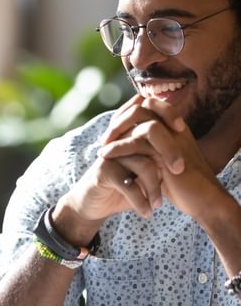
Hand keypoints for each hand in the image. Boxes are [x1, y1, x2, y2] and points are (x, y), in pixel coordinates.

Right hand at [54, 96, 186, 243]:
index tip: (183, 131)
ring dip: (155, 188)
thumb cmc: (123, 188)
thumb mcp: (143, 174)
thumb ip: (159, 161)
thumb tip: (188, 157)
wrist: (93, 205)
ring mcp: (111, 155)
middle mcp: (120, 140)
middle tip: (178, 172)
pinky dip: (141, 201)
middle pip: (150, 134)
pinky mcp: (103, 172)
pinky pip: (129, 184)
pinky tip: (146, 212)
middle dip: (169, 153)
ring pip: (143, 164)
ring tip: (158, 205)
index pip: (151, 114)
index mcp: (130, 135)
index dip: (168, 115)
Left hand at [99, 96, 223, 220]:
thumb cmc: (183, 185)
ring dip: (116, 131)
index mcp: (175, 126)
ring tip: (102, 147)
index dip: (128, 113)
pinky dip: (118, 147)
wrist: (202, 200)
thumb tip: (129, 142)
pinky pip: (137, 141)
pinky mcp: (167, 152)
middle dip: (120, 118)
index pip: (149, 105)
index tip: (113, 130)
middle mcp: (174, 126)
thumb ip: (151, 148)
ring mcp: (172, 136)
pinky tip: (105, 156)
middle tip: (105, 137)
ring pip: (138, 119)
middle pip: (143, 105)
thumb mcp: (164, 161)